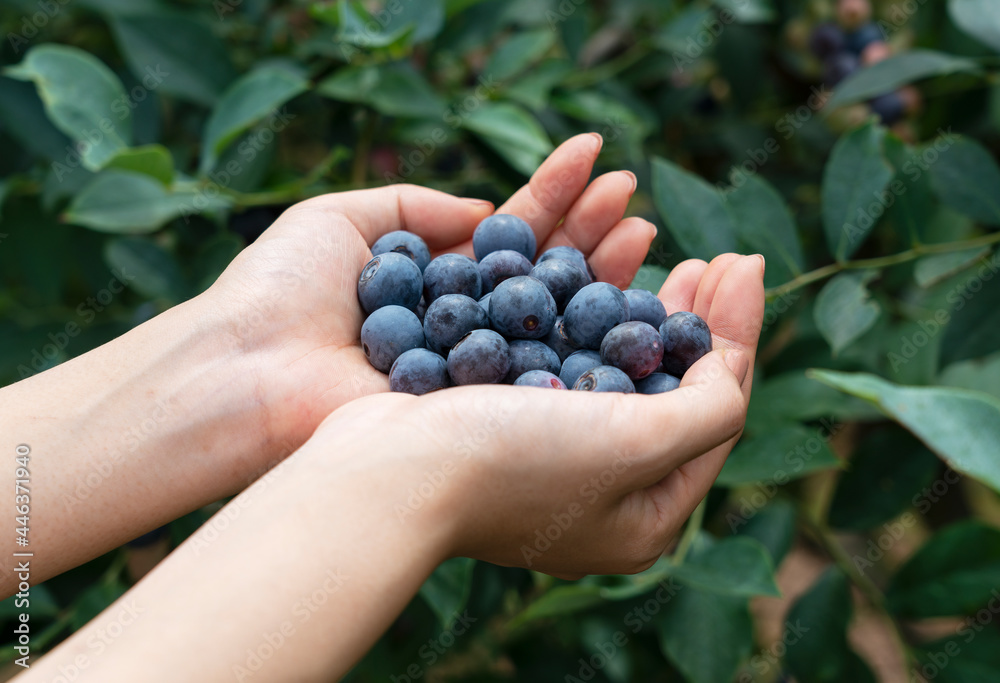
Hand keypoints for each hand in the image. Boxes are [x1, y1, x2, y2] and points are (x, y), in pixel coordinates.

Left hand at [205, 133, 655, 454]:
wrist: (246, 371)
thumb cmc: (278, 287)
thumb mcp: (341, 216)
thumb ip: (419, 206)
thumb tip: (488, 210)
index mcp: (431, 279)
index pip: (507, 232)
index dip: (552, 196)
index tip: (595, 156)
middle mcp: (460, 326)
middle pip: (539, 273)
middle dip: (588, 230)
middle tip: (632, 193)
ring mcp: (472, 369)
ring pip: (550, 317)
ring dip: (599, 270)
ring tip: (642, 225)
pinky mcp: (475, 408)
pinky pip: (539, 367)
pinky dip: (582, 333)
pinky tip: (622, 293)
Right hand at [302, 254, 764, 577]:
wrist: (385, 472)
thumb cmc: (513, 462)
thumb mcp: (638, 443)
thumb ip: (712, 408)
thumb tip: (730, 361)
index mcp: (646, 516)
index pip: (718, 412)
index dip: (736, 331)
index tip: (743, 261)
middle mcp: (603, 494)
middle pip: (669, 390)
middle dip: (692, 317)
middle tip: (713, 257)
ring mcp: (551, 462)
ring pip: (613, 369)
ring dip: (639, 305)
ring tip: (658, 251)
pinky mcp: (505, 428)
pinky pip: (563, 360)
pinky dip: (582, 313)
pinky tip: (591, 272)